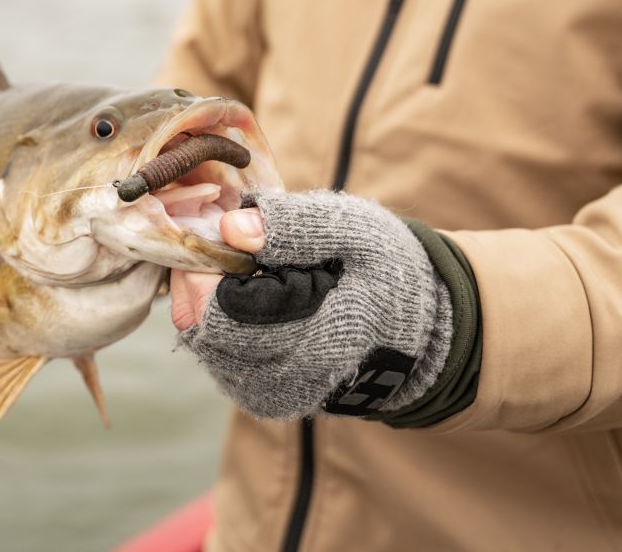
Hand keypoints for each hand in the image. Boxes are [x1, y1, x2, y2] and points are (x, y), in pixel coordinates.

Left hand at [174, 190, 453, 421]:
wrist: (419, 330)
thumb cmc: (389, 272)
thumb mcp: (356, 230)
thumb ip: (296, 223)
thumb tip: (231, 228)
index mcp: (316, 342)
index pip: (222, 310)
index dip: (210, 264)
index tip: (225, 227)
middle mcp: (286, 383)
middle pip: (202, 326)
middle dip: (204, 277)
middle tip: (232, 241)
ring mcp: (270, 396)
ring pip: (202, 341)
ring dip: (208, 299)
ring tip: (248, 268)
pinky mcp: (261, 398)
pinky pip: (215, 354)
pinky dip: (219, 319)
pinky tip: (249, 294)